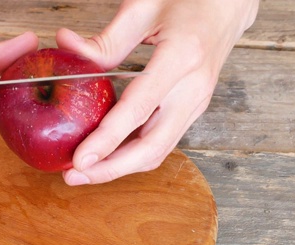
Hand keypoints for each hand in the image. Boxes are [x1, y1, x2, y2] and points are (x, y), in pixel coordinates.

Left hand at [56, 0, 258, 184]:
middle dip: (110, 169)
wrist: (228, 4)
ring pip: (158, 151)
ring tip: (85, 172)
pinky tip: (108, 157)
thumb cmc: (188, 0)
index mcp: (181, 58)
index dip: (107, 140)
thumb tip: (66, 45)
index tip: (79, 160)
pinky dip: (134, 156)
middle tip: (73, 176)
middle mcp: (193, 89)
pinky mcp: (193, 109)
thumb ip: (105, 37)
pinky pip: (162, 142)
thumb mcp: (143, 8)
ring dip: (120, 168)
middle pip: (151, 147)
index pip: (138, 110)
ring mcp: (196, 103)